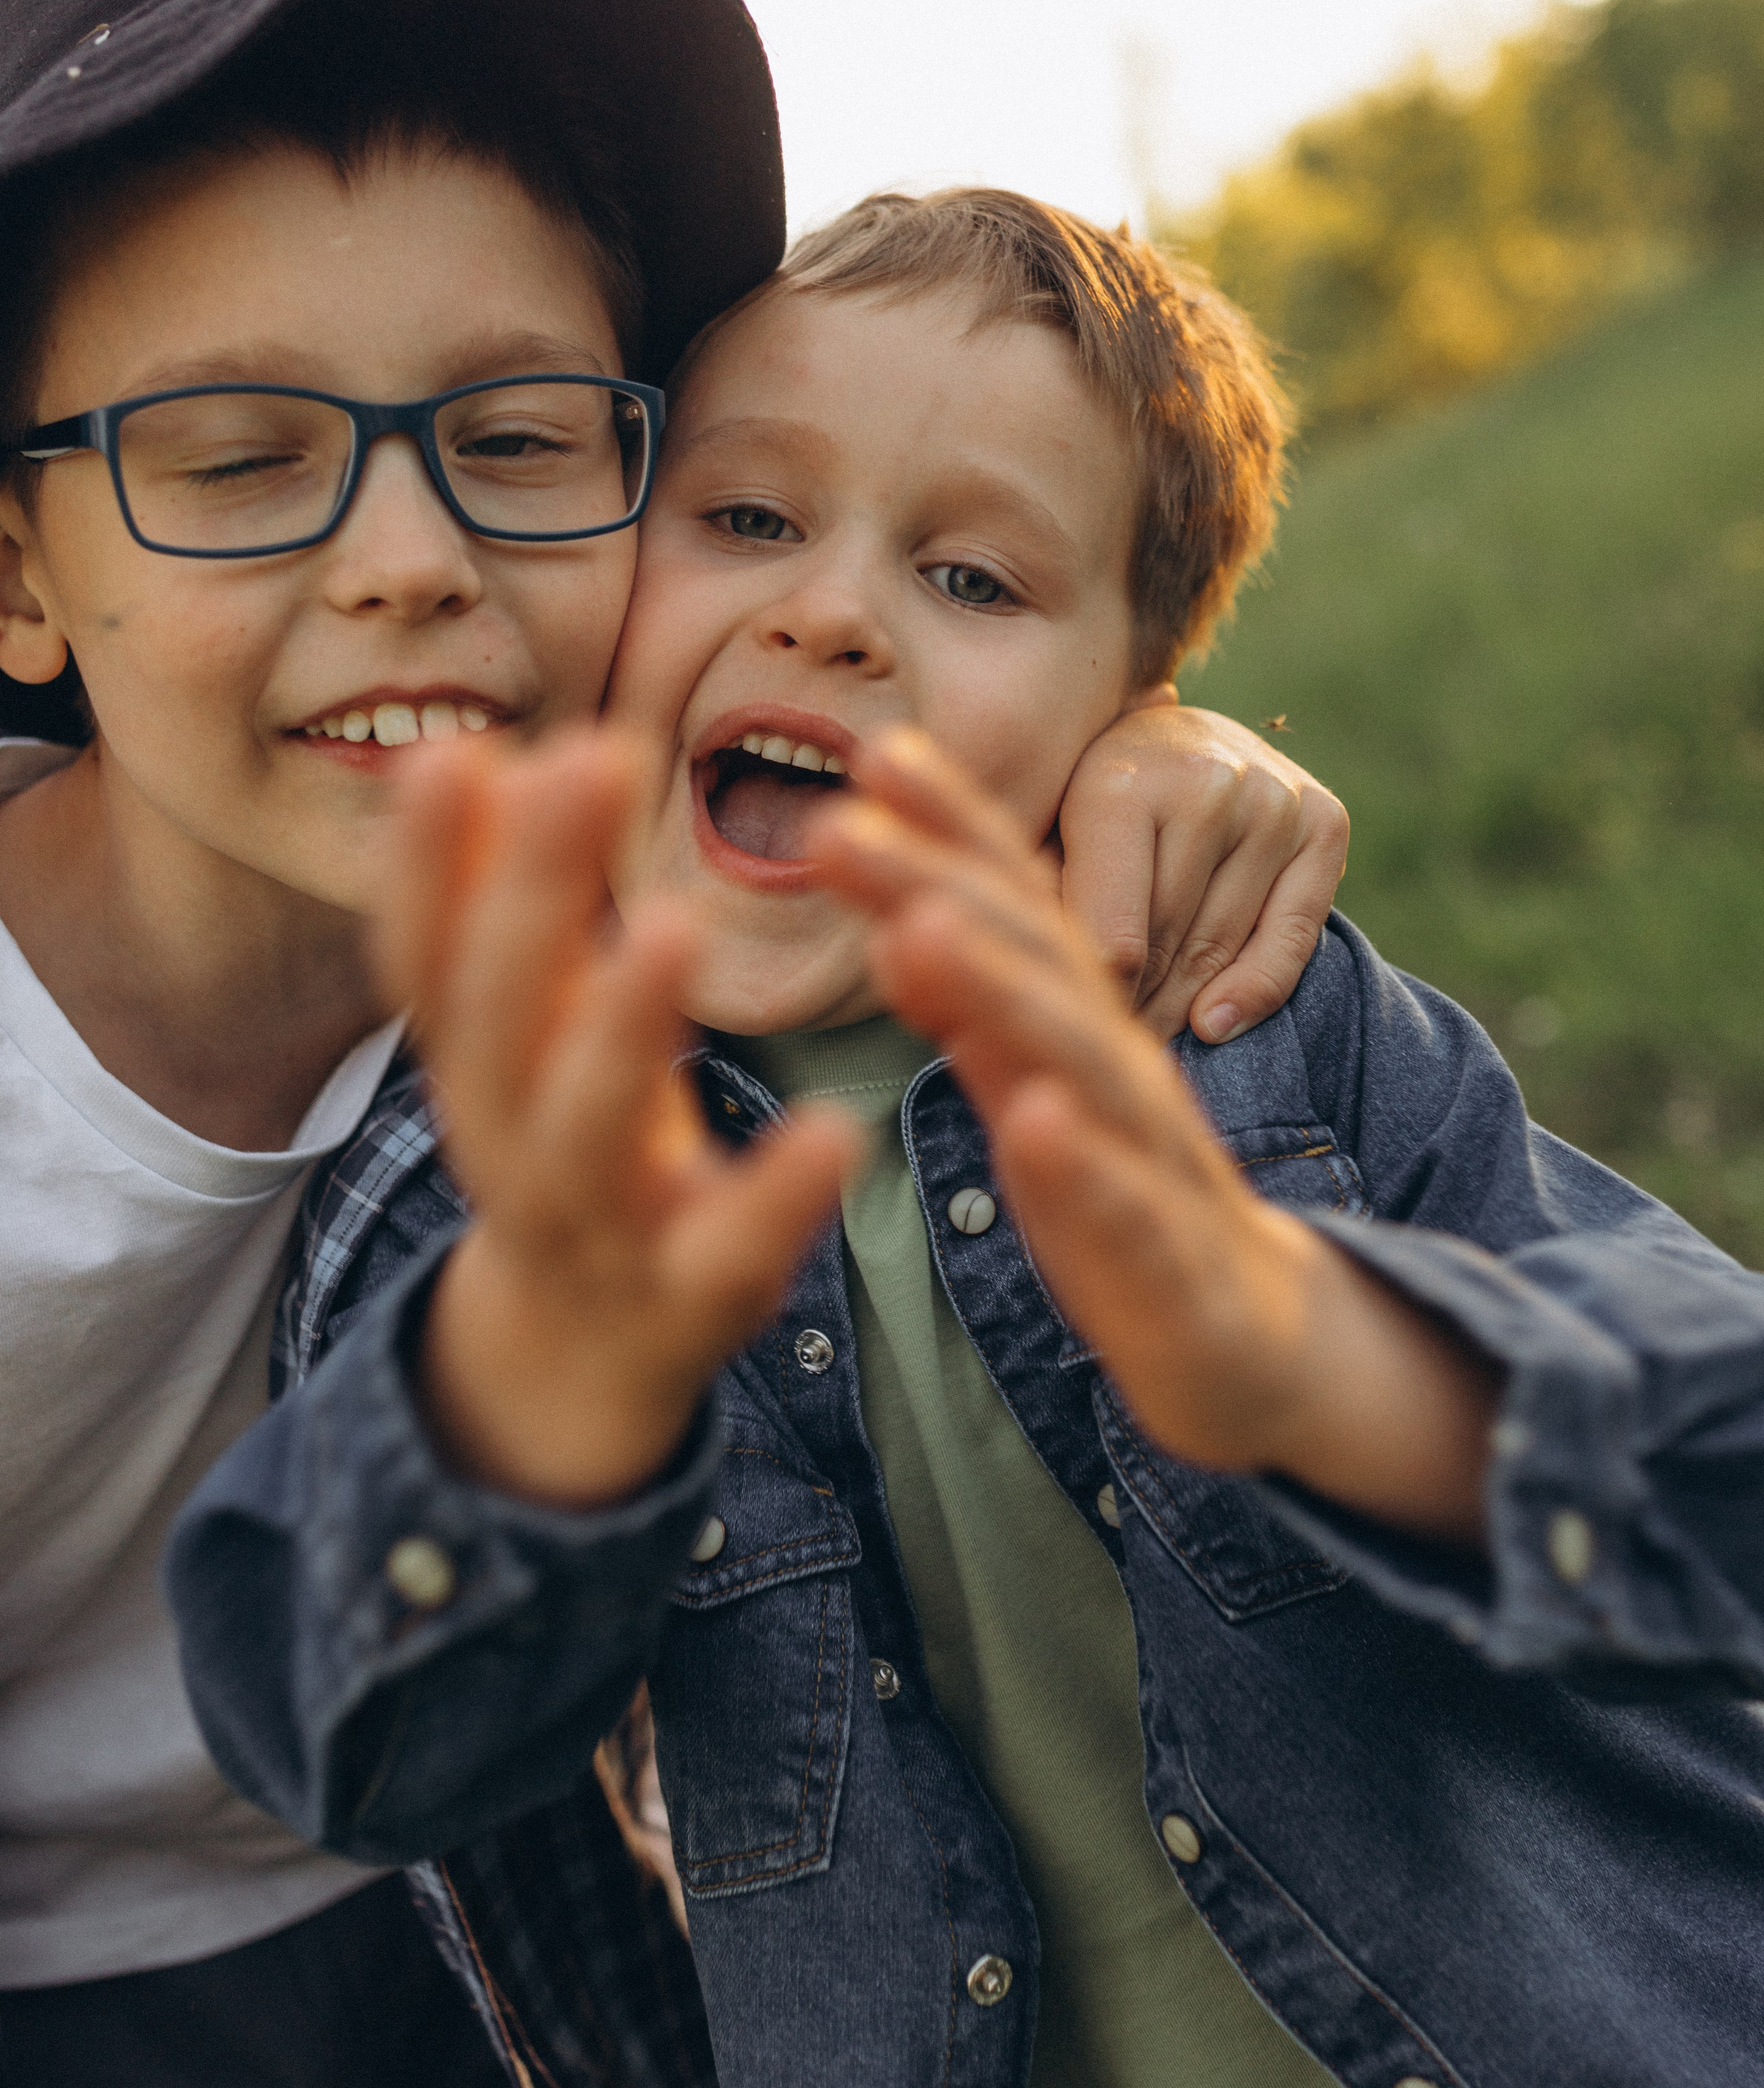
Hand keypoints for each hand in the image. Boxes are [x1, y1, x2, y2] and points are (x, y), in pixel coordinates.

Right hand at [373, 728, 860, 1509]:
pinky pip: (728, 1249)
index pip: (425, 957)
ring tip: (671, 921)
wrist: (581, 1356)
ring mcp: (594, 1226)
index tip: (453, 749)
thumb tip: (450, 753)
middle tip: (590, 759)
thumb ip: (494, 909)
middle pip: (497, 1019)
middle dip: (534, 890)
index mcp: (472, 1067)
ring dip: (618, 1026)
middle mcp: (508, 1142)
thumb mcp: (520, 1032)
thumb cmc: (567, 1146)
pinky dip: (776, 1193)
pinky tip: (835, 1129)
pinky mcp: (692, 1296)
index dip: (426, 863)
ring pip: (583, 1134)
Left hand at [809, 730, 1495, 1542]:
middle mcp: (1116, 1066)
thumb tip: (901, 924)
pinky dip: (1076, 1162)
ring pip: (1077, 1060)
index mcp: (1075, 1023)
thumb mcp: (1031, 1091)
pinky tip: (1030, 1120)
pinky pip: (1125, 1206)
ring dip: (1000, 991)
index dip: (948, 827)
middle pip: (1034, 955)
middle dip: (935, 882)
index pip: (1014, 904)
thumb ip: (976, 1014)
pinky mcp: (1169, 1257)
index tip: (872, 752)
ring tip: (917, 932)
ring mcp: (1149, 1155)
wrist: (1247, 1335)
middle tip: (840, 823)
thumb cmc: (1115, 1197)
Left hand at [1057, 688, 1348, 1044]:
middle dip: (1137, 1009)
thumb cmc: (1084, 798)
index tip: (1077, 1036)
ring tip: (1149, 1038)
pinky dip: (1256, 991)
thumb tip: (1045, 987)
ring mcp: (1273, 802)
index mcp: (1122, 785)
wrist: (1166, 735)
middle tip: (1108, 1048)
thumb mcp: (1041, 835)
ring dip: (1183, 1008)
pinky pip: (1294, 936)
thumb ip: (1040, 901)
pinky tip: (1214, 1025)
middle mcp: (1208, 785)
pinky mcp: (1323, 820)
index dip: (1097, 1000)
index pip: (1116, 939)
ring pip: (1224, 947)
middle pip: (1169, 946)